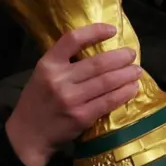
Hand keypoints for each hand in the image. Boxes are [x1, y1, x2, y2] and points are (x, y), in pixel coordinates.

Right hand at [4, 24, 141, 165]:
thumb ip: (63, 64)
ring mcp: (71, 98)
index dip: (95, 31)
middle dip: (120, 57)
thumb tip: (97, 52)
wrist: (28, 135)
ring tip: (137, 71)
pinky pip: (108, 101)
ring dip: (126, 75)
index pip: (72, 40)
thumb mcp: (42, 76)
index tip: (112, 30)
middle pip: (97, 63)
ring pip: (106, 81)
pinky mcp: (81, 116)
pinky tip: (132, 88)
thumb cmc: (38, 103)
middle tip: (132, 55)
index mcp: (48, 65)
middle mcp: (59, 79)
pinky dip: (124, 93)